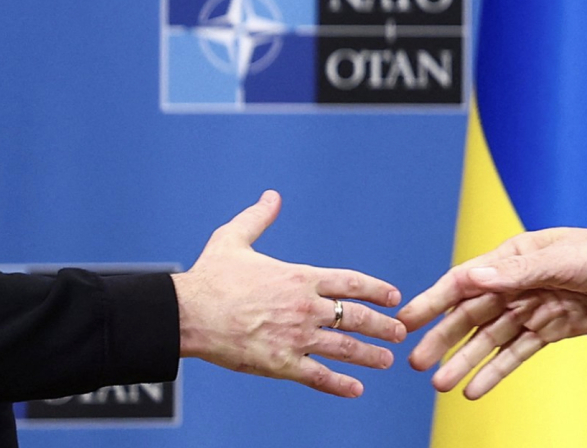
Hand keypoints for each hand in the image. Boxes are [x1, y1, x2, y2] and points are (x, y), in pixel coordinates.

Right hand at [172, 190, 405, 397]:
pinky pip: (318, 376)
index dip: (376, 289)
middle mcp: (305, 307)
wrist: (186, 313)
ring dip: (370, 355)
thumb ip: (258, 218)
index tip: (394, 297)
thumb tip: (272, 196)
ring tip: (387, 360)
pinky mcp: (281, 364)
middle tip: (400, 333)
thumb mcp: (234, 238)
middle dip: (383, 326)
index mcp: (300, 277)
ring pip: (345, 348)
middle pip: (357, 316)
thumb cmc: (209, 277)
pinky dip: (340, 384)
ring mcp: (295, 337)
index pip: (350, 282)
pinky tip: (357, 389)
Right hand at [398, 203, 586, 398]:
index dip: (434, 301)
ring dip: (467, 361)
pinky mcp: (552, 329)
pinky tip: (475, 389)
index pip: (464, 281)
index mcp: (512, 257)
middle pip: (472, 315)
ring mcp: (534, 308)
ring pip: (491, 340)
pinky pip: (519, 354)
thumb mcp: (561, 259)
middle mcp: (517, 284)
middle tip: (416, 362)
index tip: (407, 319)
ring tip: (440, 383)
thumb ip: (517, 272)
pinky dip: (497, 372)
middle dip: (443, 339)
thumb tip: (474, 278)